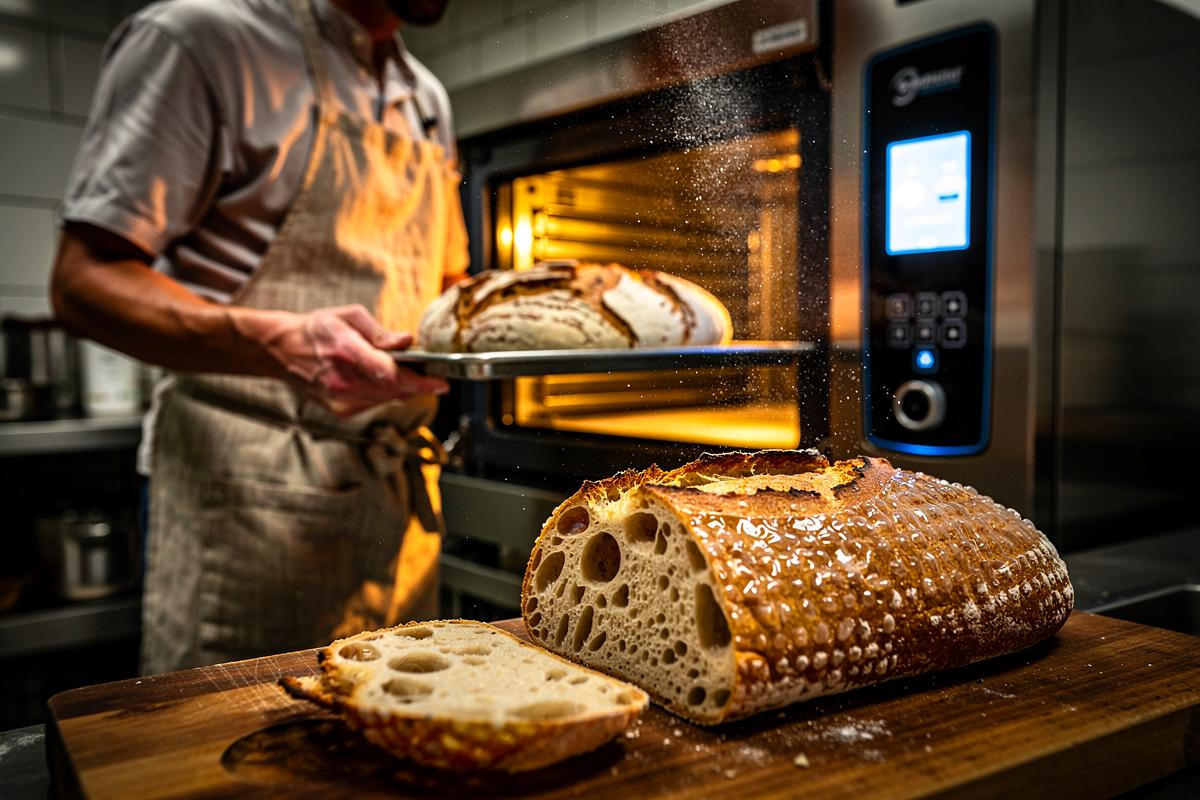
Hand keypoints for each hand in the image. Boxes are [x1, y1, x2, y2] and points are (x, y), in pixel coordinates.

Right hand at [246, 304, 447, 416]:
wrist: (283, 351)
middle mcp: (343, 380)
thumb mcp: (349, 316)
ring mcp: (340, 399)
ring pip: (387, 399)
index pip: (389, 372)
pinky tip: (390, 383)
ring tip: (417, 378)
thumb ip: (379, 332)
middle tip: (438, 380)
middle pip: (393, 390)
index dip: (419, 380)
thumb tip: (407, 341)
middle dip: (420, 386)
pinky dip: (387, 395)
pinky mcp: (341, 410)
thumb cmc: (319, 328)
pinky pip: (375, 404)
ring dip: (406, 391)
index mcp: (345, 351)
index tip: (441, 381)